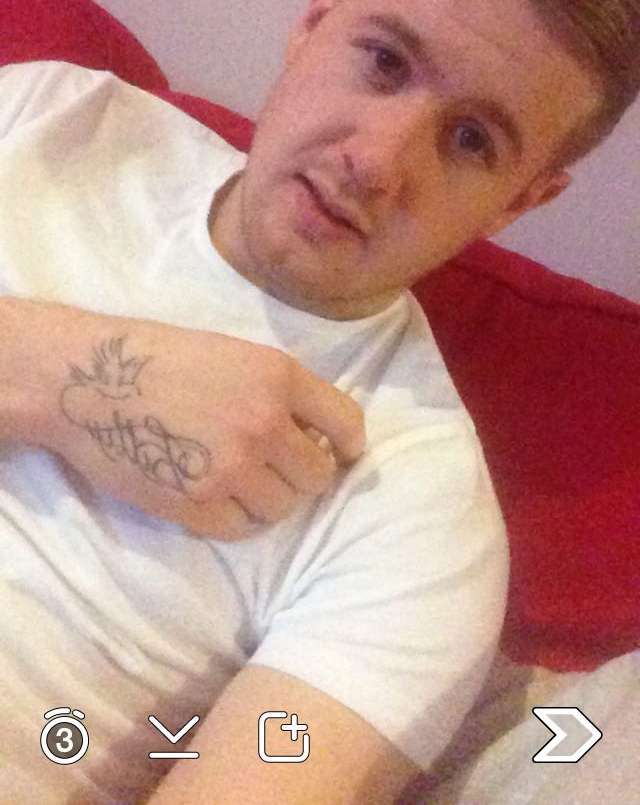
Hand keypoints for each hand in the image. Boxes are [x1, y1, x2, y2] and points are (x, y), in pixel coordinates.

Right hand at [1, 298, 364, 538]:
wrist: (87, 378)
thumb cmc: (159, 357)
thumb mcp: (235, 355)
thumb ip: (279, 390)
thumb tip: (316, 434)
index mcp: (278, 377)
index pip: (346, 424)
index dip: (348, 445)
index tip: (341, 454)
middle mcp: (263, 423)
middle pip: (317, 477)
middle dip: (303, 476)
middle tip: (278, 468)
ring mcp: (230, 467)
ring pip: (281, 508)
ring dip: (267, 499)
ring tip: (240, 480)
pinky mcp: (195, 503)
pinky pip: (240, 528)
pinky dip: (233, 518)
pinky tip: (215, 495)